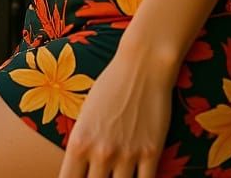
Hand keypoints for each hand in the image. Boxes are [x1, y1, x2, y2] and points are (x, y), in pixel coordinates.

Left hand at [59, 48, 173, 177]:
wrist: (143, 64)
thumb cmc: (111, 85)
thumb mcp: (85, 115)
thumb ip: (81, 146)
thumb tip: (80, 171)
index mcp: (79, 143)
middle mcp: (101, 152)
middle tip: (103, 174)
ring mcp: (127, 154)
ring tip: (119, 175)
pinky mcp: (151, 152)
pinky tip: (138, 176)